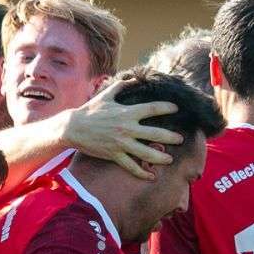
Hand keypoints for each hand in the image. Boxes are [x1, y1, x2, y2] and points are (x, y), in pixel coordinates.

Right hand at [63, 80, 182, 179]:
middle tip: (180, 139)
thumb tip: (133, 77)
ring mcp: (121, 143)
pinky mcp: (114, 155)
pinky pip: (131, 166)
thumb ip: (121, 86)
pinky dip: (142, 172)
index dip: (166, 107)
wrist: (72, 127)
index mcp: (126, 112)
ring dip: (160, 157)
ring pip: (146, 153)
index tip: (176, 108)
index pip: (151, 109)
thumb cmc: (90, 110)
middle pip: (155, 133)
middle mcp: (126, 128)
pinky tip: (151, 176)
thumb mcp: (106, 95)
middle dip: (170, 137)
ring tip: (170, 159)